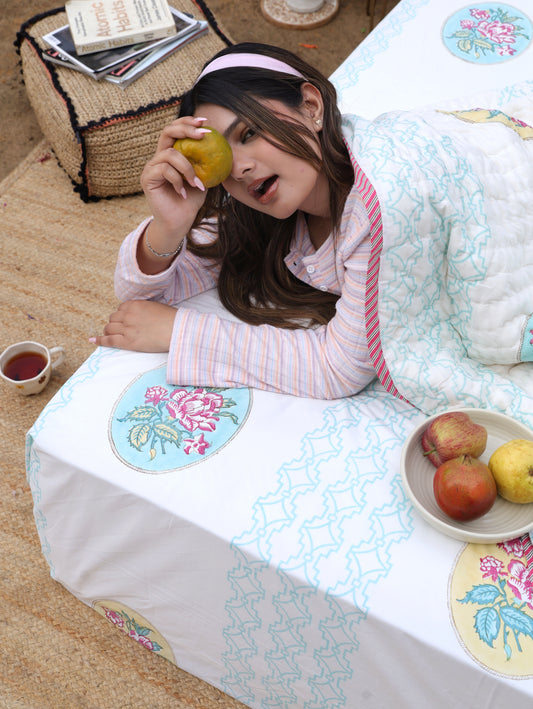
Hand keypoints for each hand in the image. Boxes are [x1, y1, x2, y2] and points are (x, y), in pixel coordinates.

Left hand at [91, 300, 176, 351]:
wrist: (177, 331)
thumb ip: (143, 308)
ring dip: (109, 331)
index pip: (120, 308)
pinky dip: (99, 340)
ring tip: (112, 335)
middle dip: (115, 323)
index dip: (122, 315)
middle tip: (121, 329)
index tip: (125, 320)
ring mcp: (127, 328)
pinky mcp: (128, 342)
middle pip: (113, 318)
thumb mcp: (155, 306)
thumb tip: (139, 314)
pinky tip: (92, 340)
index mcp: (135, 304)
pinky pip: (109, 340)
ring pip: (109, 328)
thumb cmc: (171, 319)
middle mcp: (128, 315)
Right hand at [141, 116, 209, 234]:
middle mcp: (159, 157)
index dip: (188, 122)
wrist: (179, 222)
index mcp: (171, 154)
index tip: (205, 123)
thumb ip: (207, 163)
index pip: (176, 130)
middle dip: (186, 129)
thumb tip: (224, 148)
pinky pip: (164, 170)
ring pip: (170, 154)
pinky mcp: (147, 178)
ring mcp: (151, 167)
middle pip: (167, 131)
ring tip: (196, 183)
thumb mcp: (203, 178)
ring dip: (187, 168)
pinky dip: (178, 180)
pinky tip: (183, 192)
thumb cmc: (191, 200)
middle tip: (202, 135)